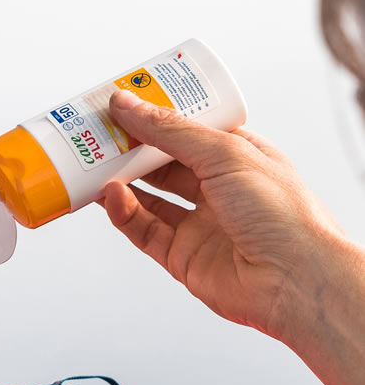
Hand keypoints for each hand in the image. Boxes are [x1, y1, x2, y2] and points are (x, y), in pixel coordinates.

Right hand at [101, 90, 345, 340]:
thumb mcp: (225, 153)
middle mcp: (218, 191)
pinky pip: (144, 231)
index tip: (123, 105)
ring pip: (148, 199)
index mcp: (238, 158)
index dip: (156, 118)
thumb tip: (128, 105)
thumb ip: (171, 131)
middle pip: (163, 165)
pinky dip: (124, 213)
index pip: (188, 131)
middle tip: (98, 134)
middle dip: (130, 150)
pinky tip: (110, 196)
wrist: (292, 279)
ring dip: (120, 182)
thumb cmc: (281, 213)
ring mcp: (199, 225)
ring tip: (92, 164)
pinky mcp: (181, 257)